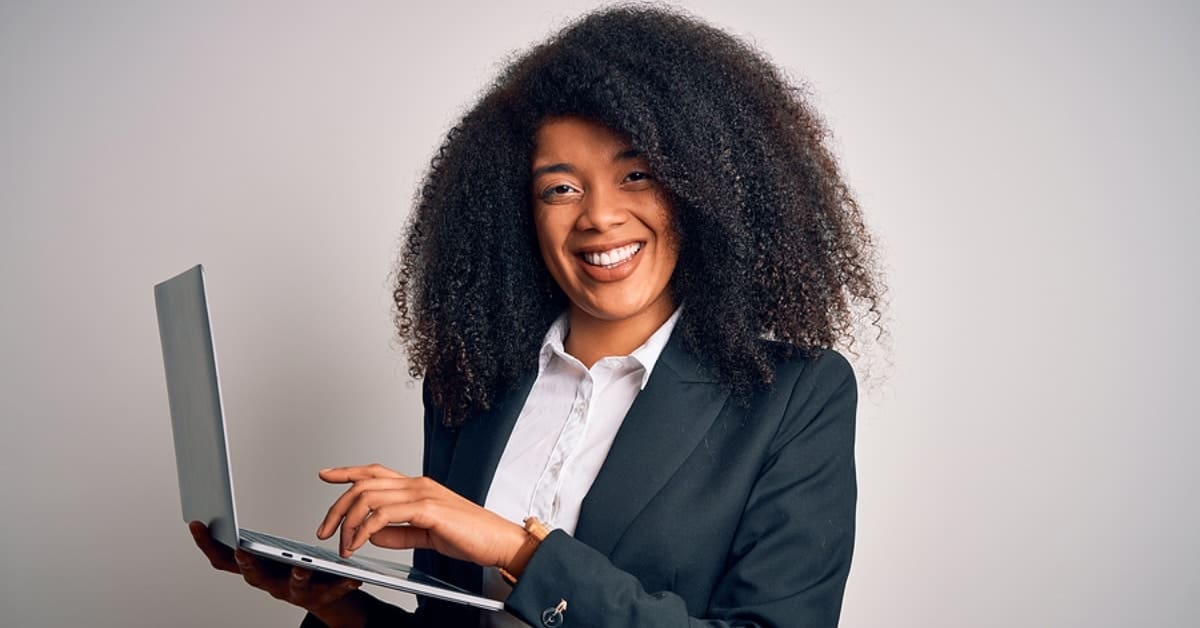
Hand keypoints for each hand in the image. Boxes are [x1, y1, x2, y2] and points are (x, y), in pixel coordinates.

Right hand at [187, 521, 361, 613]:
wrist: (323, 595)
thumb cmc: (291, 567)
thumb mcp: (267, 553)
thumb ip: (248, 539)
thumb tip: (220, 509)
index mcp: (256, 569)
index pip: (223, 559)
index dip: (207, 543)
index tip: (196, 522)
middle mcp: (271, 584)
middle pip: (254, 577)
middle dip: (248, 564)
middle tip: (242, 551)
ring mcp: (295, 594)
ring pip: (293, 587)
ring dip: (296, 576)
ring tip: (302, 566)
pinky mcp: (322, 597)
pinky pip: (332, 592)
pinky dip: (341, 585)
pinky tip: (353, 576)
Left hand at [316, 464, 527, 570]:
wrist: (499, 541)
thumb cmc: (471, 536)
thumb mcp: (426, 535)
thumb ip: (400, 533)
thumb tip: (373, 534)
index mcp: (418, 487)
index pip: (375, 472)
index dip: (348, 471)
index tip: (326, 475)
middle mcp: (417, 484)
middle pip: (364, 484)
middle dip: (337, 507)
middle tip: (325, 530)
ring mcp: (422, 494)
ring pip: (369, 497)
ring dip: (349, 522)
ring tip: (344, 545)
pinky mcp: (428, 509)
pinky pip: (384, 515)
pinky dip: (366, 529)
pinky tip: (361, 543)